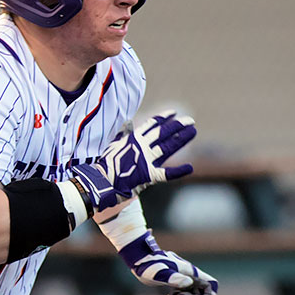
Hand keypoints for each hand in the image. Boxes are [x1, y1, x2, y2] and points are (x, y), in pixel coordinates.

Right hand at [68, 113, 195, 213]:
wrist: (101, 182)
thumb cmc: (105, 166)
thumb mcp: (113, 146)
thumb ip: (122, 135)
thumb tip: (127, 124)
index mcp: (133, 139)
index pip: (151, 125)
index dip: (163, 118)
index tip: (173, 113)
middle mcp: (141, 147)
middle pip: (163, 133)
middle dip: (177, 126)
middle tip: (190, 120)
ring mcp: (146, 160)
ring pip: (167, 147)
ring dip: (181, 139)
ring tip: (193, 131)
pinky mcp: (148, 175)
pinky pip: (166, 173)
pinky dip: (178, 171)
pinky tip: (190, 167)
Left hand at [117, 233, 217, 294]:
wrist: (139, 259)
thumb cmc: (150, 264)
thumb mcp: (161, 272)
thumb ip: (174, 278)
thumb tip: (188, 284)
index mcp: (191, 272)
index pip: (211, 284)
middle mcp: (190, 276)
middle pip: (203, 293)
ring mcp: (183, 280)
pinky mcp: (175, 283)